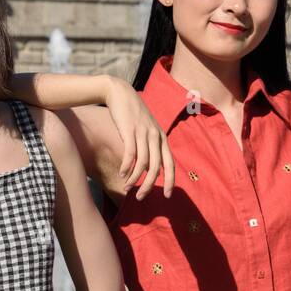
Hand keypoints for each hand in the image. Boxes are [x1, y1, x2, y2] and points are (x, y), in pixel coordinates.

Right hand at [104, 76, 173, 198]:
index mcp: (162, 137)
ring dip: (134, 179)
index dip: (171, 181)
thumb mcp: (147, 128)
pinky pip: (130, 154)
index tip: (168, 196)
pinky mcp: (129, 131)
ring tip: (127, 188)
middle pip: (156, 168)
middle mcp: (155, 136)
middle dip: (149, 186)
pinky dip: (126, 167)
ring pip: (142, 164)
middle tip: (140, 197)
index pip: (170, 164)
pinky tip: (121, 174)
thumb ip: (152, 146)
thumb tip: (155, 167)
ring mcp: (143, 133)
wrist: (120, 93)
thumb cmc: (132, 113)